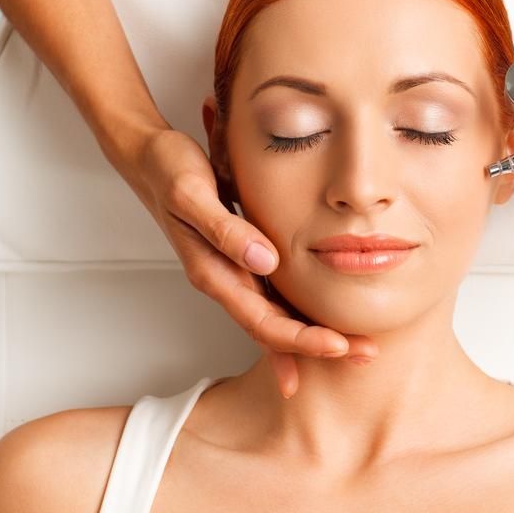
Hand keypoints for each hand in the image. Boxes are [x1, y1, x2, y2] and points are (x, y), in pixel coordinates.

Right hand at [117, 128, 378, 398]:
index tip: (337, 346)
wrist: (148, 157)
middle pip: (273, 331)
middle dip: (318, 347)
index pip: (261, 321)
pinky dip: (299, 314)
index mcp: (212, 271)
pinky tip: (321, 324)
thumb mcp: (192, 192)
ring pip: (276, 317)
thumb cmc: (168, 169)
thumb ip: (226, 229)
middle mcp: (224, 280)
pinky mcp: (241, 258)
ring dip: (313, 336)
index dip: (299, 339)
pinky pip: (274, 296)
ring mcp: (232, 272)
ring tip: (356, 347)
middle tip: (365, 355)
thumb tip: (265, 262)